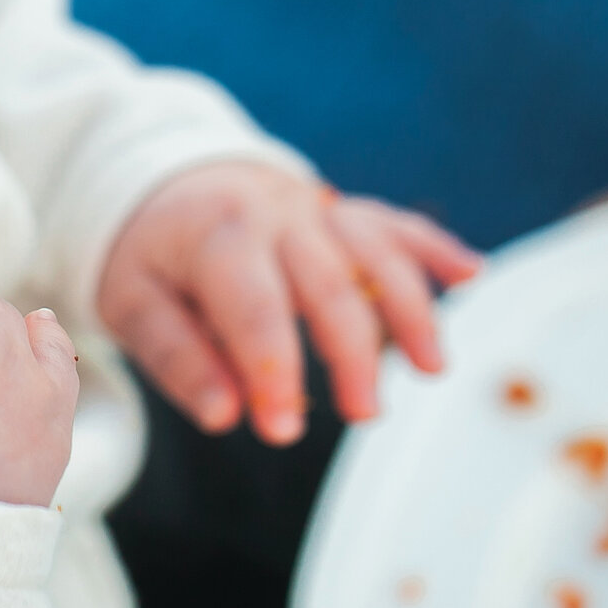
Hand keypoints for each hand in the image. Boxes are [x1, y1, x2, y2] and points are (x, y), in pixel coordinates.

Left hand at [96, 161, 479, 443]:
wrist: (162, 177)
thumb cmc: (148, 254)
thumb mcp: (133, 302)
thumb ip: (178, 358)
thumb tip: (225, 416)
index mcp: (216, 234)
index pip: (253, 307)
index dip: (272, 370)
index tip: (282, 429)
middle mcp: (275, 214)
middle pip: (327, 282)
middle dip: (351, 350)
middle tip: (365, 414)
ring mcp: (316, 208)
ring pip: (375, 251)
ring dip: (410, 308)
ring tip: (432, 368)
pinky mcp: (343, 212)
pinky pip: (394, 225)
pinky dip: (434, 248)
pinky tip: (474, 274)